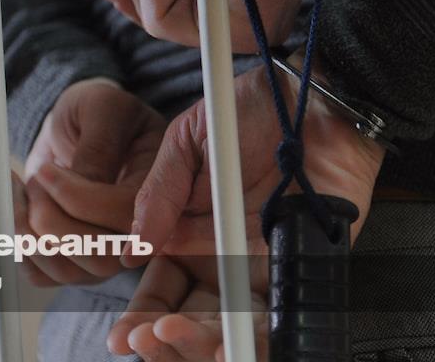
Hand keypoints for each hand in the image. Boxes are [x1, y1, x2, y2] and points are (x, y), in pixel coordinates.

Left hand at [15, 79, 165, 284]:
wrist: (76, 127)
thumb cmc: (97, 112)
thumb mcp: (102, 109)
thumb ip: (100, 144)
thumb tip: (87, 185)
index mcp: (158, 191)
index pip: (125, 217)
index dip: (80, 200)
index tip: (48, 171)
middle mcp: (136, 232)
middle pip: (100, 257)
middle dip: (52, 220)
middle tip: (36, 179)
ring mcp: (105, 251)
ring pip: (67, 270)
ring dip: (29, 230)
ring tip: (22, 188)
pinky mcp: (72, 260)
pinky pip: (42, 275)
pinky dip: (17, 244)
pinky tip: (16, 206)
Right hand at [107, 61, 384, 358]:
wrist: (312, 98)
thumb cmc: (252, 111)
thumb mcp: (187, 143)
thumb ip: (157, 190)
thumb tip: (133, 247)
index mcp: (190, 234)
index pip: (160, 289)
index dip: (140, 315)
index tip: (122, 333)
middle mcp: (223, 258)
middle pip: (189, 317)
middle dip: (159, 337)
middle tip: (139, 339)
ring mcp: (260, 267)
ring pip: (226, 325)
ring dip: (194, 342)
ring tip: (167, 335)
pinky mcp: (296, 270)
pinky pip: (274, 319)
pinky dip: (249, 340)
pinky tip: (222, 350)